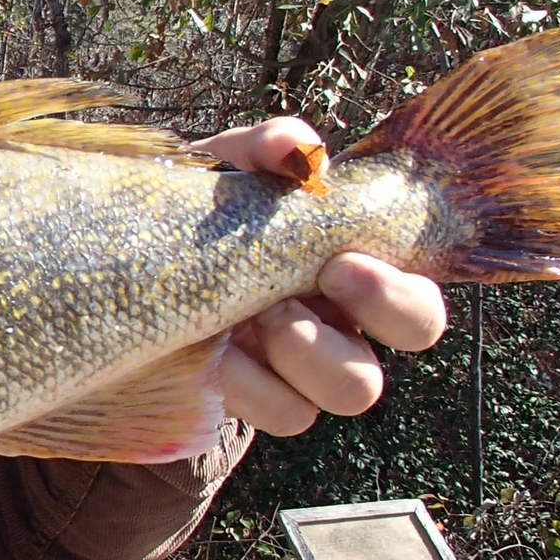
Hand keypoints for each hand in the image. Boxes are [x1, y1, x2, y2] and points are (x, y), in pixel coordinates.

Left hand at [193, 117, 448, 436]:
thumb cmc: (208, 209)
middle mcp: (346, 325)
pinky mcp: (258, 397)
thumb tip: (298, 147)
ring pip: (350, 390)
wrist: (138, 259)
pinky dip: (250, 384)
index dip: (397, 292)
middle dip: (358, 323)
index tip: (339, 263)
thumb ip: (268, 146)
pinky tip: (214, 352)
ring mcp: (305, 369)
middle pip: (403, 348)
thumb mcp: (229, 168)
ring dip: (302, 352)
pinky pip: (285, 412)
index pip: (420, 301)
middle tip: (291, 295)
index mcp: (360, 271)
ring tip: (250, 318)